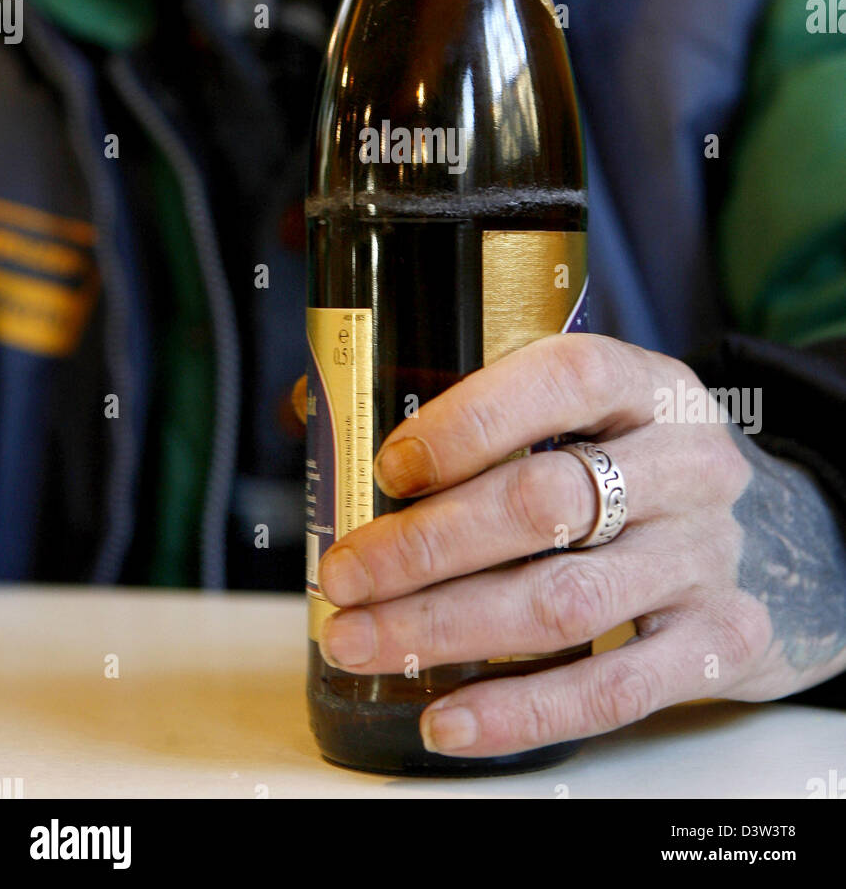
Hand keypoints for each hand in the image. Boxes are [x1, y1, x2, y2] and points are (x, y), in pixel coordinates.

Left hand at [318, 333, 845, 758]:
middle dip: (423, 546)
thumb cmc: (642, 466)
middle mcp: (687, 465)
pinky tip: (445, 718)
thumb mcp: (594, 411)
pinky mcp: (719, 643)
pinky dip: (518, 710)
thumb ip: (477, 408)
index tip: (389, 468)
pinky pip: (611, 690)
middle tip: (342, 575)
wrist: (785, 539)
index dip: (469, 421)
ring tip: (359, 641)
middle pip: (544, 503)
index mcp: (647, 386)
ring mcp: (707, 557)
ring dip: (445, 628)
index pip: (562, 380)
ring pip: (562, 601)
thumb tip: (312, 409)